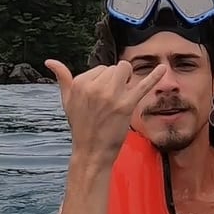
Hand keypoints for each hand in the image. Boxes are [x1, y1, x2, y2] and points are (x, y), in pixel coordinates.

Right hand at [44, 58, 165, 161]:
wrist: (91, 151)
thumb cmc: (81, 125)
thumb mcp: (67, 101)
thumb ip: (62, 78)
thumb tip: (49, 61)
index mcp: (80, 83)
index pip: (101, 69)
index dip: (104, 82)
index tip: (100, 99)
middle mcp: (94, 87)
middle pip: (114, 68)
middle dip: (116, 80)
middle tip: (110, 101)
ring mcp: (111, 95)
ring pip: (126, 71)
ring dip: (126, 81)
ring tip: (120, 98)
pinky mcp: (126, 105)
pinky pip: (143, 85)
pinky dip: (154, 76)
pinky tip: (163, 68)